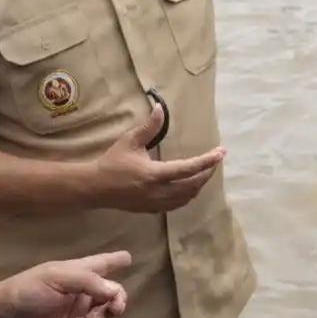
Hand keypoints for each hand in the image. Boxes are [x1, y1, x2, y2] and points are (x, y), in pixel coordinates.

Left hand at [0, 251, 130, 317]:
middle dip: (114, 306)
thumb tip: (116, 293)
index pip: (103, 266)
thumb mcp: (57, 277)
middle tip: (106, 311)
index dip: (116, 261)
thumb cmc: (27, 291)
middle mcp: (82, 300)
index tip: (128, 258)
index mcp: (79, 278)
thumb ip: (89, 281)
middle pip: (113, 302)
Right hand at [90, 106, 225, 212]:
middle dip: (208, 172)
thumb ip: (149, 127)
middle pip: (193, 185)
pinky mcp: (152, 209)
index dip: (207, 161)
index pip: (188, 169)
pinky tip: (190, 186)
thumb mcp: (130, 141)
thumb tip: (160, 108)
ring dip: (199, 184)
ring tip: (206, 171)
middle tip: (216, 160)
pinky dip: (188, 194)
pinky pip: (177, 204)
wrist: (95, 188)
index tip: (221, 152)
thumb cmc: (113, 162)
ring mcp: (156, 203)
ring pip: (187, 197)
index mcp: (155, 175)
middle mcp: (159, 192)